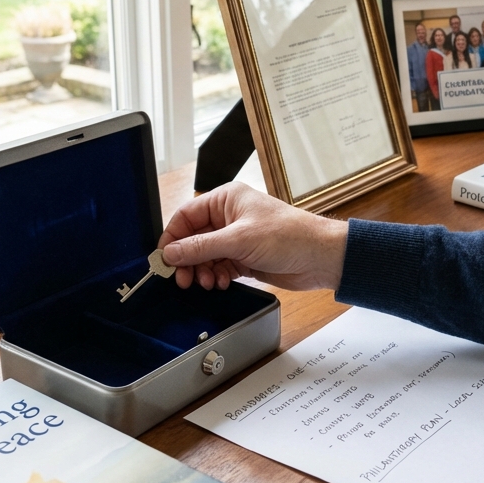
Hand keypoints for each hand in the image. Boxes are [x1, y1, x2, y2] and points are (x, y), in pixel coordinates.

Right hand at [157, 182, 347, 291]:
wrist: (319, 257)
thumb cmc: (289, 235)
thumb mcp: (239, 240)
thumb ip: (201, 247)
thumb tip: (171, 252)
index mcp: (226, 200)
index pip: (186, 216)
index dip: (172, 237)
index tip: (164, 259)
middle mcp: (228, 217)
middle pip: (193, 239)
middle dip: (187, 260)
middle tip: (183, 279)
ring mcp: (237, 239)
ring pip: (205, 256)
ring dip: (202, 271)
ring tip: (207, 282)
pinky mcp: (244, 258)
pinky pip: (219, 267)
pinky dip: (217, 276)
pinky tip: (221, 282)